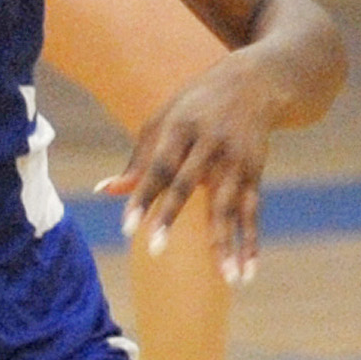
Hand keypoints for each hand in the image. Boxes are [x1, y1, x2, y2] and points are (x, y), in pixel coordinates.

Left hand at [97, 53, 285, 282]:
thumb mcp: (163, 121)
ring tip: (227, 278)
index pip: (157, 166)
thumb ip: (138, 160)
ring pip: (229, 205)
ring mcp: (236, 159)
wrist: (255, 81)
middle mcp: (210, 143)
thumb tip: (105, 191)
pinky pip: (252, 212)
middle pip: (188, 184)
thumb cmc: (195, 107)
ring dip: (226, 242)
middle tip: (155, 251)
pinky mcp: (255, 172)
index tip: (128, 228)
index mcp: (180, 127)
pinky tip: (247, 271)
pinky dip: (250, 242)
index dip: (142, 196)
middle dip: (172, 217)